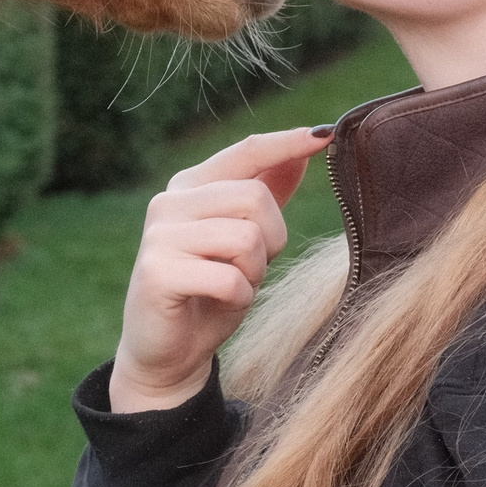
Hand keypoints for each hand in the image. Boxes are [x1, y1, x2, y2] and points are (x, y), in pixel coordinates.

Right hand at [109, 125, 335, 412]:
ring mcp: (160, 235)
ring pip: (247, 238)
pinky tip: (218, 304)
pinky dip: (239, 298)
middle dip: (272, 239)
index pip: (246, 152)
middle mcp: (169, 202)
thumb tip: (306, 146)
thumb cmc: (211, 292)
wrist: (166, 352)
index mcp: (189, 186)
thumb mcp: (245, 240)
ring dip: (254, 272)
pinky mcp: (158, 272)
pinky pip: (231, 279)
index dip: (287, 143)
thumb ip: (267, 193)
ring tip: (232, 286)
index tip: (327, 134)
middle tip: (250, 268)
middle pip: (255, 199)